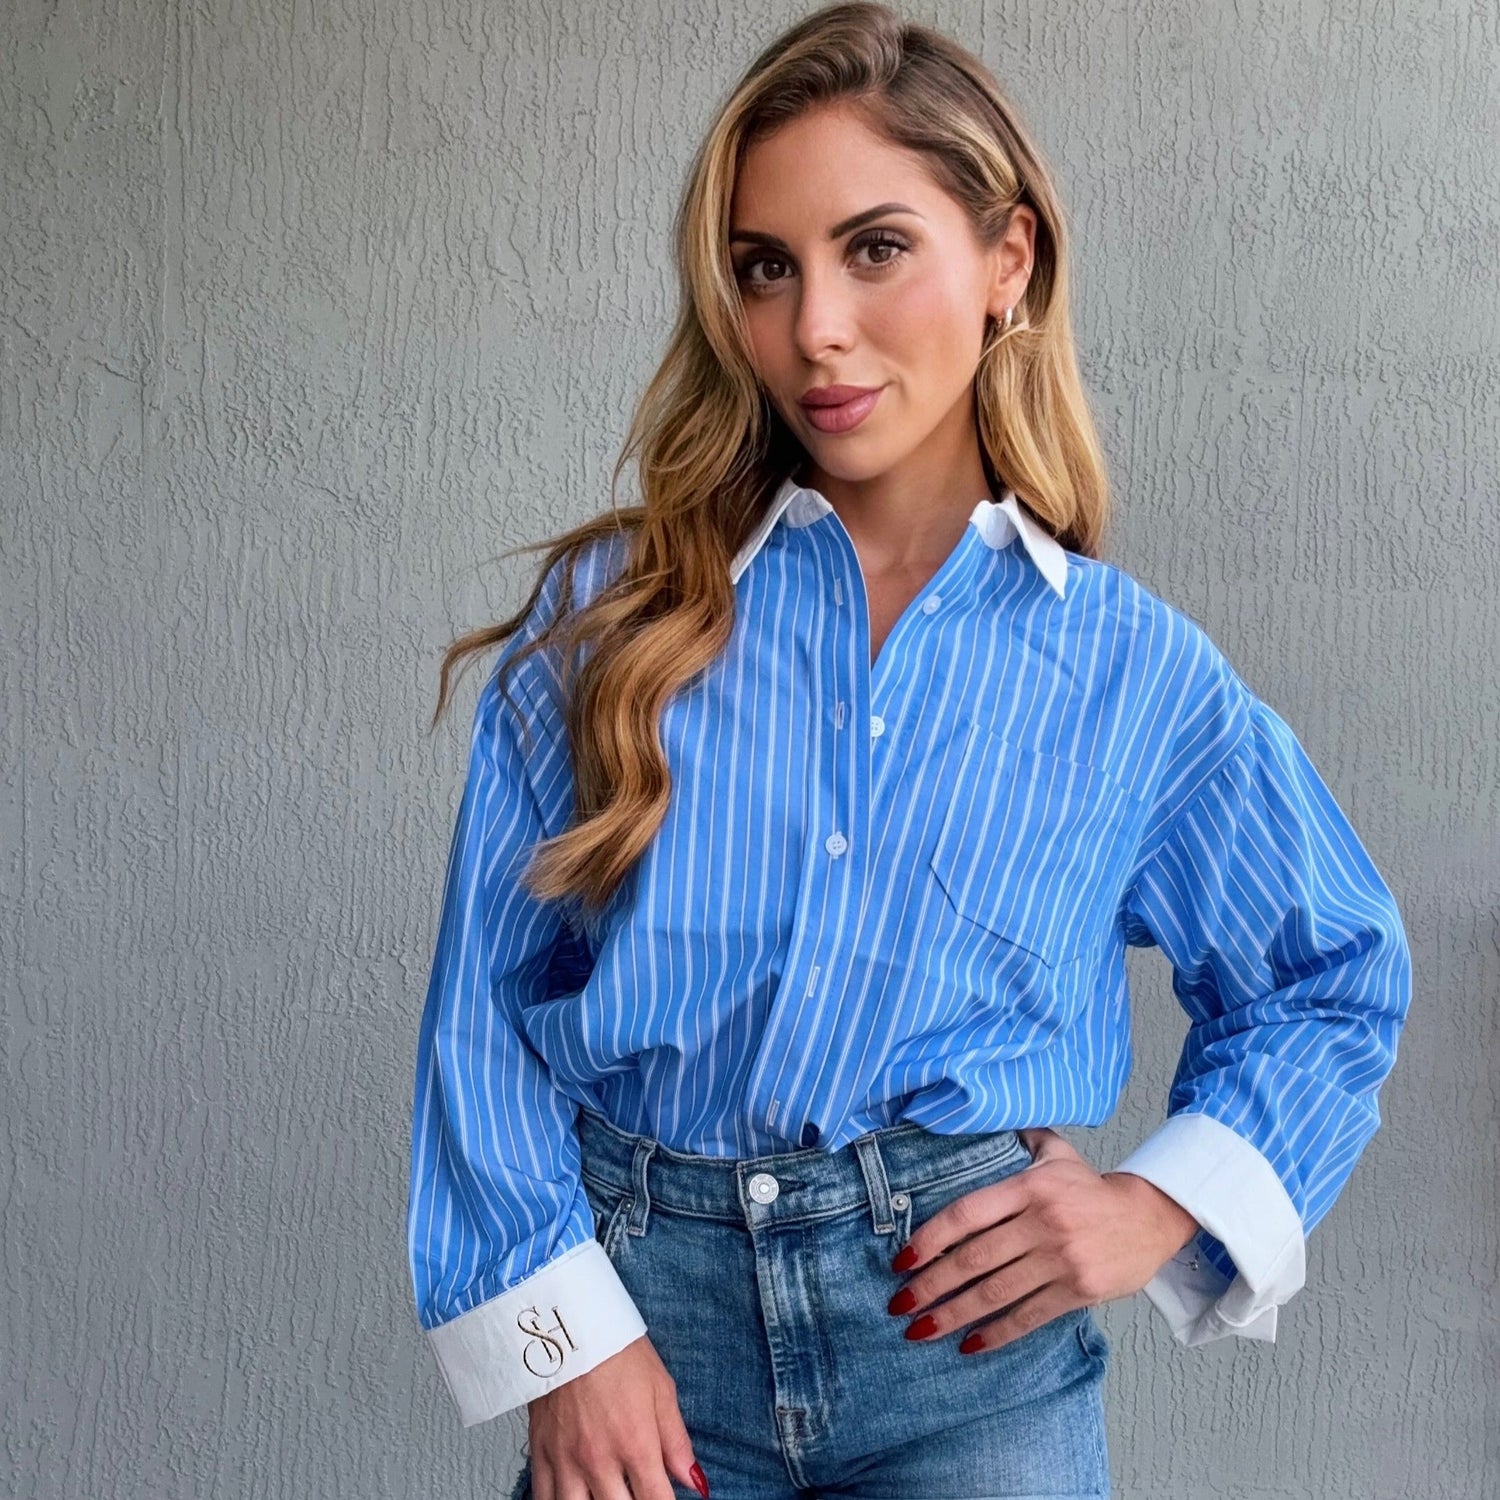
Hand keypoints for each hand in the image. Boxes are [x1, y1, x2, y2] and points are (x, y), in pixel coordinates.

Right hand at [527, 1333, 708, 1498]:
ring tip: (609, 1494)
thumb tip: (695, 1481)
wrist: (570, 1325)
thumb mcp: (661, 1390)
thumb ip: (677, 1442)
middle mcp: (600, 1460)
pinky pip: (543, 1497)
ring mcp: (567, 1460)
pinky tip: (574, 1497)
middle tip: (638, 1494)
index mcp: (636, 1444)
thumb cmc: (618, 1351)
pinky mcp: (541, 1452)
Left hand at [886, 1126, 1199, 1353]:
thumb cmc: (1090, 1187)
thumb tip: (976, 1113)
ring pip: (996, 1293)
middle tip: (898, 1304)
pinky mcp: (1079, 1290)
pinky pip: (1029, 1316)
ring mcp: (1061, 1259)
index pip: (966, 1213)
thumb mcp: (1055, 1152)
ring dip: (953, 1315)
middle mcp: (1042, 1223)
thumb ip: (1017, 1136)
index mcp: (1029, 1187)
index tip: (901, 1260)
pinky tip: (969, 1345)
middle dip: (931, 1286)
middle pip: (974, 1259)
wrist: (1149, 1217)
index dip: (930, 1238)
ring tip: (921, 1330)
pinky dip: (997, 1334)